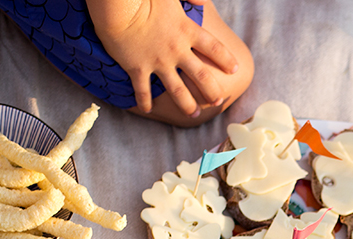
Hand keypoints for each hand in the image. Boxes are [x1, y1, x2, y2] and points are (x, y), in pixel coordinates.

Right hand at [86, 0, 241, 116]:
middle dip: (212, 91)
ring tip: (194, 113)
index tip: (235, 70)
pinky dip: (145, 102)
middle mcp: (177, 50)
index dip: (226, 60)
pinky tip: (148, 110)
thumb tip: (203, 1)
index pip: (214, 49)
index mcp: (187, 31)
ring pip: (178, 91)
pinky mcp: (138, 68)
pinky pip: (144, 90)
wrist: (117, 5)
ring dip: (187, 105)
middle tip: (218, 101)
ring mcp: (158, 62)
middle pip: (201, 76)